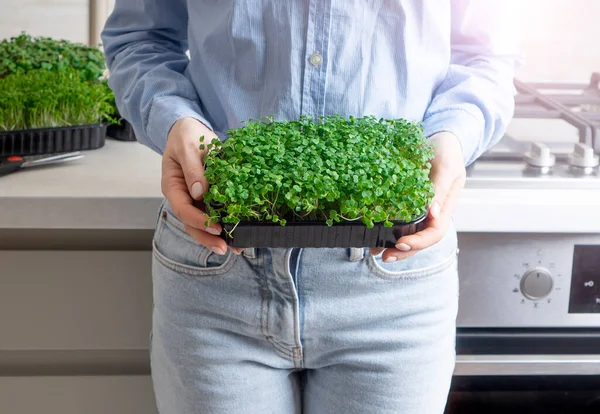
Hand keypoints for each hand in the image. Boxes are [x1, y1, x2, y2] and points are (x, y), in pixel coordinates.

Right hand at [161, 117, 241, 254]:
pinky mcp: (208, 196)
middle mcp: (183, 196)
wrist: (190, 129)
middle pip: (192, 223)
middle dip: (208, 238)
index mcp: (173, 186)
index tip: (215, 227)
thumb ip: (193, 169)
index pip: (183, 209)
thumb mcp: (189, 147)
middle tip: (226, 248)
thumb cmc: (186, 136)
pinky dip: (226, 222)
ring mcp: (195, 198)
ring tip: (237, 247)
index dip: (199, 221)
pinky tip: (239, 232)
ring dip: (218, 236)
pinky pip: (215, 212)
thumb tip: (199, 192)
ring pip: (203, 222)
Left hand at [372, 132, 465, 261]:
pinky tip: (374, 234)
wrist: (441, 138)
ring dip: (394, 245)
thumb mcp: (446, 166)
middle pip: (421, 239)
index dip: (419, 241)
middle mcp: (434, 212)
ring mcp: (422, 209)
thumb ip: (439, 189)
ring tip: (375, 251)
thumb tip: (432, 213)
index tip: (401, 243)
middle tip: (384, 255)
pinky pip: (400, 220)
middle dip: (404, 251)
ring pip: (410, 233)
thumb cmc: (446, 150)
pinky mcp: (410, 202)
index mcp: (446, 206)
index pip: (435, 232)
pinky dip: (388, 229)